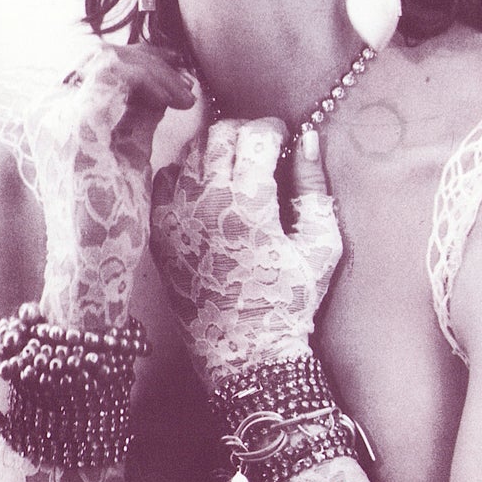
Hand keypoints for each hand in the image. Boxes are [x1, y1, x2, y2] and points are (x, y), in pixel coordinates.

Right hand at [24, 43, 195, 327]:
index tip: (179, 73)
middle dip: (152, 62)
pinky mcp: (76, 133)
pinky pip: (113, 77)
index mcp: (56, 118)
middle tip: (186, 83)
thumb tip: (161, 82)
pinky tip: (178, 104)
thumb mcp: (129, 152)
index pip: (97, 64)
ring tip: (184, 97)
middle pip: (101, 55)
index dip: (142, 60)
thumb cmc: (112, 217)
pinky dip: (152, 81)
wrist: (96, 267)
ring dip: (156, 71)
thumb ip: (137, 116)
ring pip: (108, 59)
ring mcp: (57, 121)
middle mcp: (47, 114)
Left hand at [149, 119, 341, 384]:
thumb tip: (309, 138)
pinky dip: (186, 172)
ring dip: (216, 149)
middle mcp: (205, 202)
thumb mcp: (320, 244)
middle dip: (245, 133)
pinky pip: (165, 180)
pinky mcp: (160, 233)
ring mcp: (176, 216)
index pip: (255, 134)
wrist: (244, 351)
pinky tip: (208, 188)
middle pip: (219, 134)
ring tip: (237, 166)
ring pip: (190, 152)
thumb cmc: (291, 301)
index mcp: (248, 203)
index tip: (284, 140)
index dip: (274, 130)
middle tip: (262, 149)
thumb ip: (314, 186)